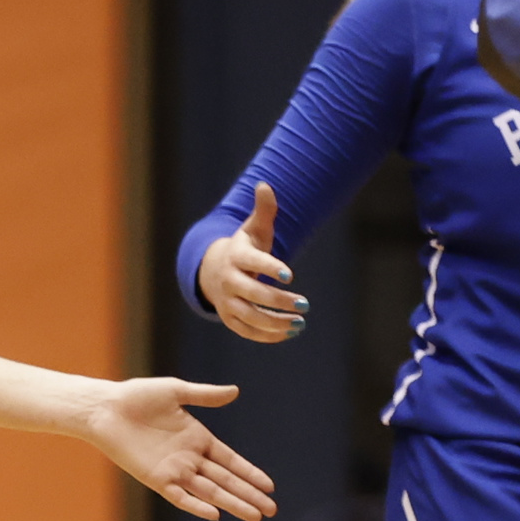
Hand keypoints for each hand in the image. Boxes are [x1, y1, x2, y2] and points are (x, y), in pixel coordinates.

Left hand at [82, 377, 276, 520]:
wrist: (105, 408)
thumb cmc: (136, 397)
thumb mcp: (176, 391)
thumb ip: (205, 395)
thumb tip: (235, 391)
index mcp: (198, 438)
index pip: (231, 461)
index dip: (250, 473)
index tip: (270, 487)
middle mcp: (189, 458)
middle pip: (226, 481)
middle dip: (249, 495)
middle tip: (271, 511)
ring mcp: (174, 471)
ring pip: (210, 492)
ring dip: (232, 504)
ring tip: (254, 517)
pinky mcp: (156, 479)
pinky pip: (180, 496)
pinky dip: (196, 506)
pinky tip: (215, 514)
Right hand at [197, 183, 304, 341]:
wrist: (214, 269)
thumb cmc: (244, 247)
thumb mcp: (253, 228)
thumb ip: (263, 210)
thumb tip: (265, 185)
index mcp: (236, 257)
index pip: (252, 263)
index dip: (269, 268)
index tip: (290, 275)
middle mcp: (229, 281)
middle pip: (253, 294)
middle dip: (279, 301)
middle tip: (305, 304)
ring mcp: (227, 302)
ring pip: (250, 317)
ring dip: (275, 322)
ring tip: (300, 323)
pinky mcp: (229, 318)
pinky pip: (247, 331)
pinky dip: (267, 335)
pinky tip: (289, 333)